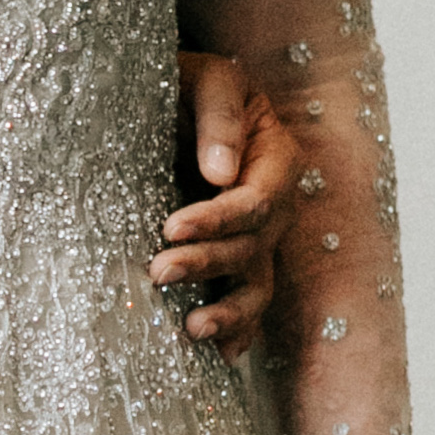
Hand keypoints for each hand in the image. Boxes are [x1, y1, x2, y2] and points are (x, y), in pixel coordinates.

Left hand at [153, 51, 302, 354]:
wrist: (170, 97)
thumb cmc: (189, 81)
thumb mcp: (206, 78)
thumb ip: (217, 116)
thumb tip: (220, 172)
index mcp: (276, 160)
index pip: (256, 201)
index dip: (218, 220)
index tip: (171, 227)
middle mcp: (274, 207)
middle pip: (253, 247)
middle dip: (208, 263)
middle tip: (158, 270)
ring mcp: (256, 240)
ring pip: (256, 285)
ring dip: (227, 311)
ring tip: (191, 330)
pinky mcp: (231, 260)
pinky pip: (246, 301)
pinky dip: (237, 331)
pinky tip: (219, 356)